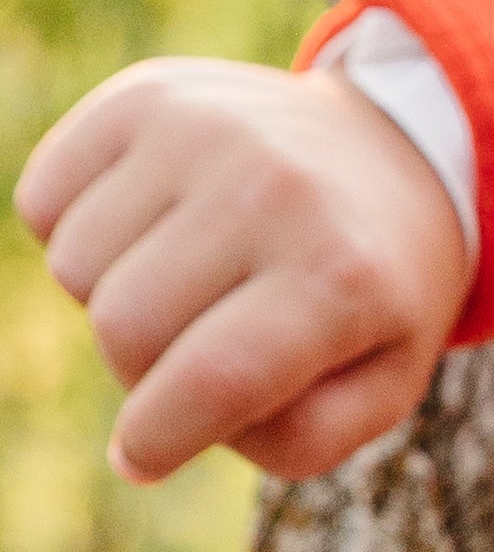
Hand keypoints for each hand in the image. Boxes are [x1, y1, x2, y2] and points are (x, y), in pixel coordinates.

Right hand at [15, 55, 473, 483]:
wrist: (392, 154)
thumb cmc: (374, 296)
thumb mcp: (383, 386)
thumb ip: (294, 440)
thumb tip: (149, 446)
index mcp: (343, 275)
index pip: (214, 379)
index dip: (157, 438)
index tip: (142, 457)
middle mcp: (271, 188)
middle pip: (124, 330)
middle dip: (143, 370)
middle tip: (196, 350)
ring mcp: (203, 127)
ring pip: (75, 268)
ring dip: (113, 297)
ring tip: (189, 277)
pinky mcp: (143, 94)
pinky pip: (43, 201)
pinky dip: (77, 231)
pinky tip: (153, 225)